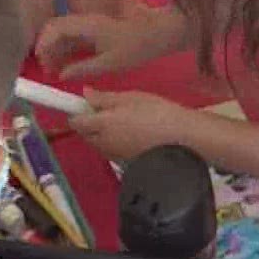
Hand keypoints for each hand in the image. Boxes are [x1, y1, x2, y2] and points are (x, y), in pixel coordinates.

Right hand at [35, 1, 185, 79]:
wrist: (158, 34)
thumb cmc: (135, 48)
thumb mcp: (109, 63)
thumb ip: (82, 69)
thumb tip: (62, 76)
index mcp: (86, 24)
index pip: (55, 28)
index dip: (43, 44)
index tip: (41, 63)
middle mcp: (85, 20)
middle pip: (55, 28)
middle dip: (47, 48)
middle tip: (48, 69)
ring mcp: (91, 23)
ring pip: (64, 33)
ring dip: (56, 49)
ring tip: (56, 71)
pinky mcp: (97, 29)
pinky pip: (75, 36)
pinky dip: (67, 49)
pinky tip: (68, 65)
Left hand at [69, 90, 202, 162]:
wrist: (183, 140)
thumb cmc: (159, 113)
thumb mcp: (132, 97)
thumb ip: (105, 98)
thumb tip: (85, 94)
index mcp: (102, 124)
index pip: (75, 121)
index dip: (77, 111)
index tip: (86, 104)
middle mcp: (103, 143)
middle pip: (84, 134)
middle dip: (90, 123)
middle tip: (109, 109)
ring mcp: (113, 155)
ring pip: (97, 143)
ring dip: (101, 133)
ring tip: (125, 121)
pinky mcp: (125, 163)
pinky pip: (111, 150)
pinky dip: (115, 142)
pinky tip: (133, 133)